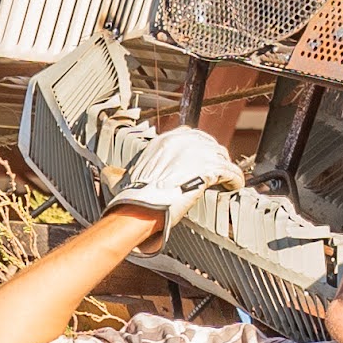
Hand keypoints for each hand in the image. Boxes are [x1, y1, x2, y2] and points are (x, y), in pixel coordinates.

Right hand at [111, 124, 238, 218]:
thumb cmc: (133, 197)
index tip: (204, 158)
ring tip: (228, 181)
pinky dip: (235, 179)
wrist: (142, 207)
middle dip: (216, 157)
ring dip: (227, 169)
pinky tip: (234, 187)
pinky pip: (230, 171)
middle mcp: (183, 141)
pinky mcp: (210, 168)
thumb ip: (121, 171)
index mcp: (165, 141)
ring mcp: (198, 153)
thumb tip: (108, 173)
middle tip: (219, 172)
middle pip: (210, 144)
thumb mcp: (124, 177)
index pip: (191, 135)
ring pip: (222, 157)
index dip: (200, 147)